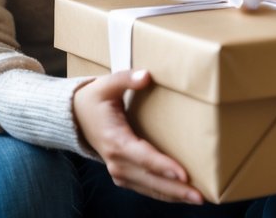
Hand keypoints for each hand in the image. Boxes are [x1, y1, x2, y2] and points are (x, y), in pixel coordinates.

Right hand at [73, 69, 202, 204]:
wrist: (75, 117)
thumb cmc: (94, 99)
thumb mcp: (107, 84)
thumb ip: (126, 78)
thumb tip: (146, 76)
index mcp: (114, 139)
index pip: (142, 156)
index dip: (162, 166)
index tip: (183, 174)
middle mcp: (116, 161)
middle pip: (149, 179)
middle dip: (176, 189)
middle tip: (200, 196)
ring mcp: (118, 171)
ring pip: (149, 188)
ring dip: (173, 195)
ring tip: (198, 199)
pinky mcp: (123, 175)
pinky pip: (146, 188)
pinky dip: (164, 194)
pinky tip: (182, 195)